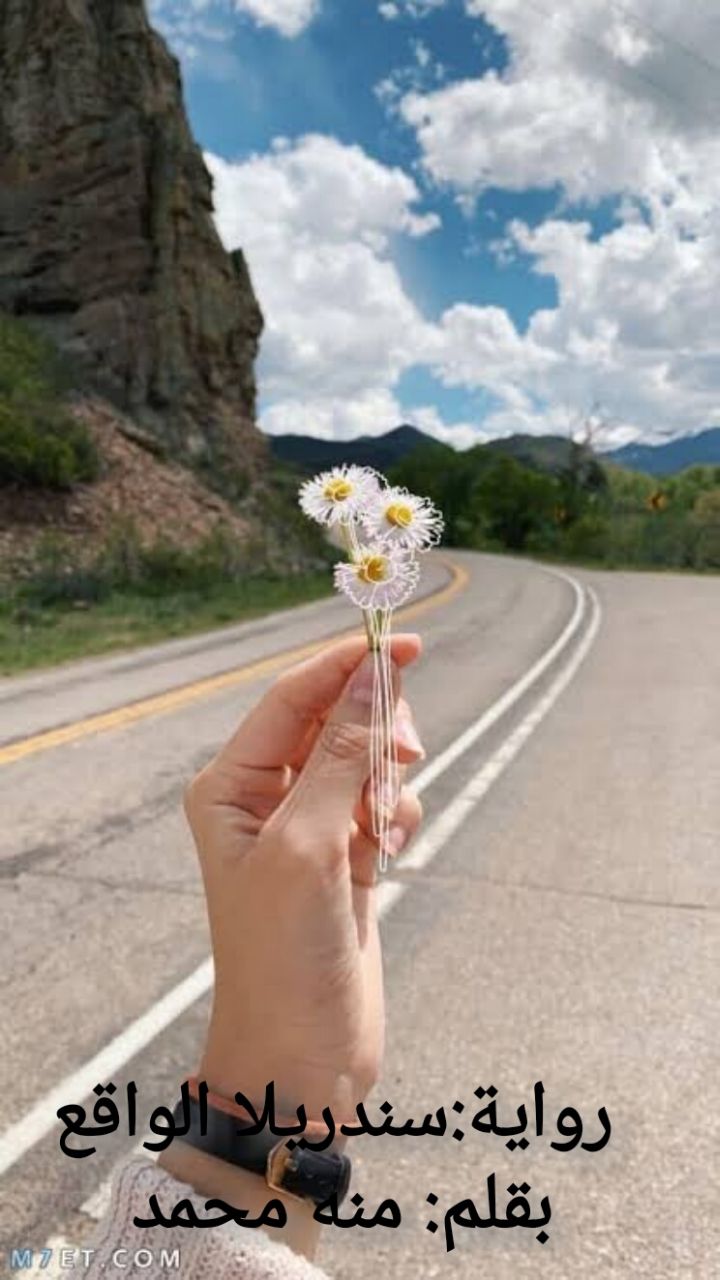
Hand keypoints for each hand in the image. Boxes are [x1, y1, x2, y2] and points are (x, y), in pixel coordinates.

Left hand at [183, 633, 423, 1120]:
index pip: (293, 697)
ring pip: (367, 760)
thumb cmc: (283, 953)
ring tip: (384, 830)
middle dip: (376, 731)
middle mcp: (267, 798)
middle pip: (336, 720)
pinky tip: (389, 857)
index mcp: (232, 785)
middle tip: (404, 757)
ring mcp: (310, 828)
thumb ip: (342, 756)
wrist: (302, 1053)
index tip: (407, 642)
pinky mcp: (347, 856)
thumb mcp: (308, 845)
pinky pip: (384, 804)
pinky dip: (398, 818)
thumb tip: (373, 677)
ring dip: (390, 783)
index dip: (347, 664)